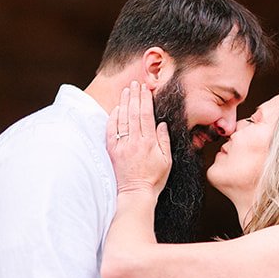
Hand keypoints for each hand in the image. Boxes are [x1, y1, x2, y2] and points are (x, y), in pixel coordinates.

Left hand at [107, 82, 170, 196]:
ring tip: (126, 90)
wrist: (135, 193)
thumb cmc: (154, 179)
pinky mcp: (113, 151)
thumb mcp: (167, 161)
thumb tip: (162, 124)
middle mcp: (135, 142)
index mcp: (149, 143)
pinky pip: (111, 130)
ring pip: (122, 119)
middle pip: (134, 113)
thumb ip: (164, 141)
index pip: (146, 115)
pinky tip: (116, 109)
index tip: (146, 89)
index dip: (146, 100)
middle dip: (135, 96)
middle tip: (136, 83)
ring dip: (124, 102)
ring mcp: (122, 146)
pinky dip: (113, 118)